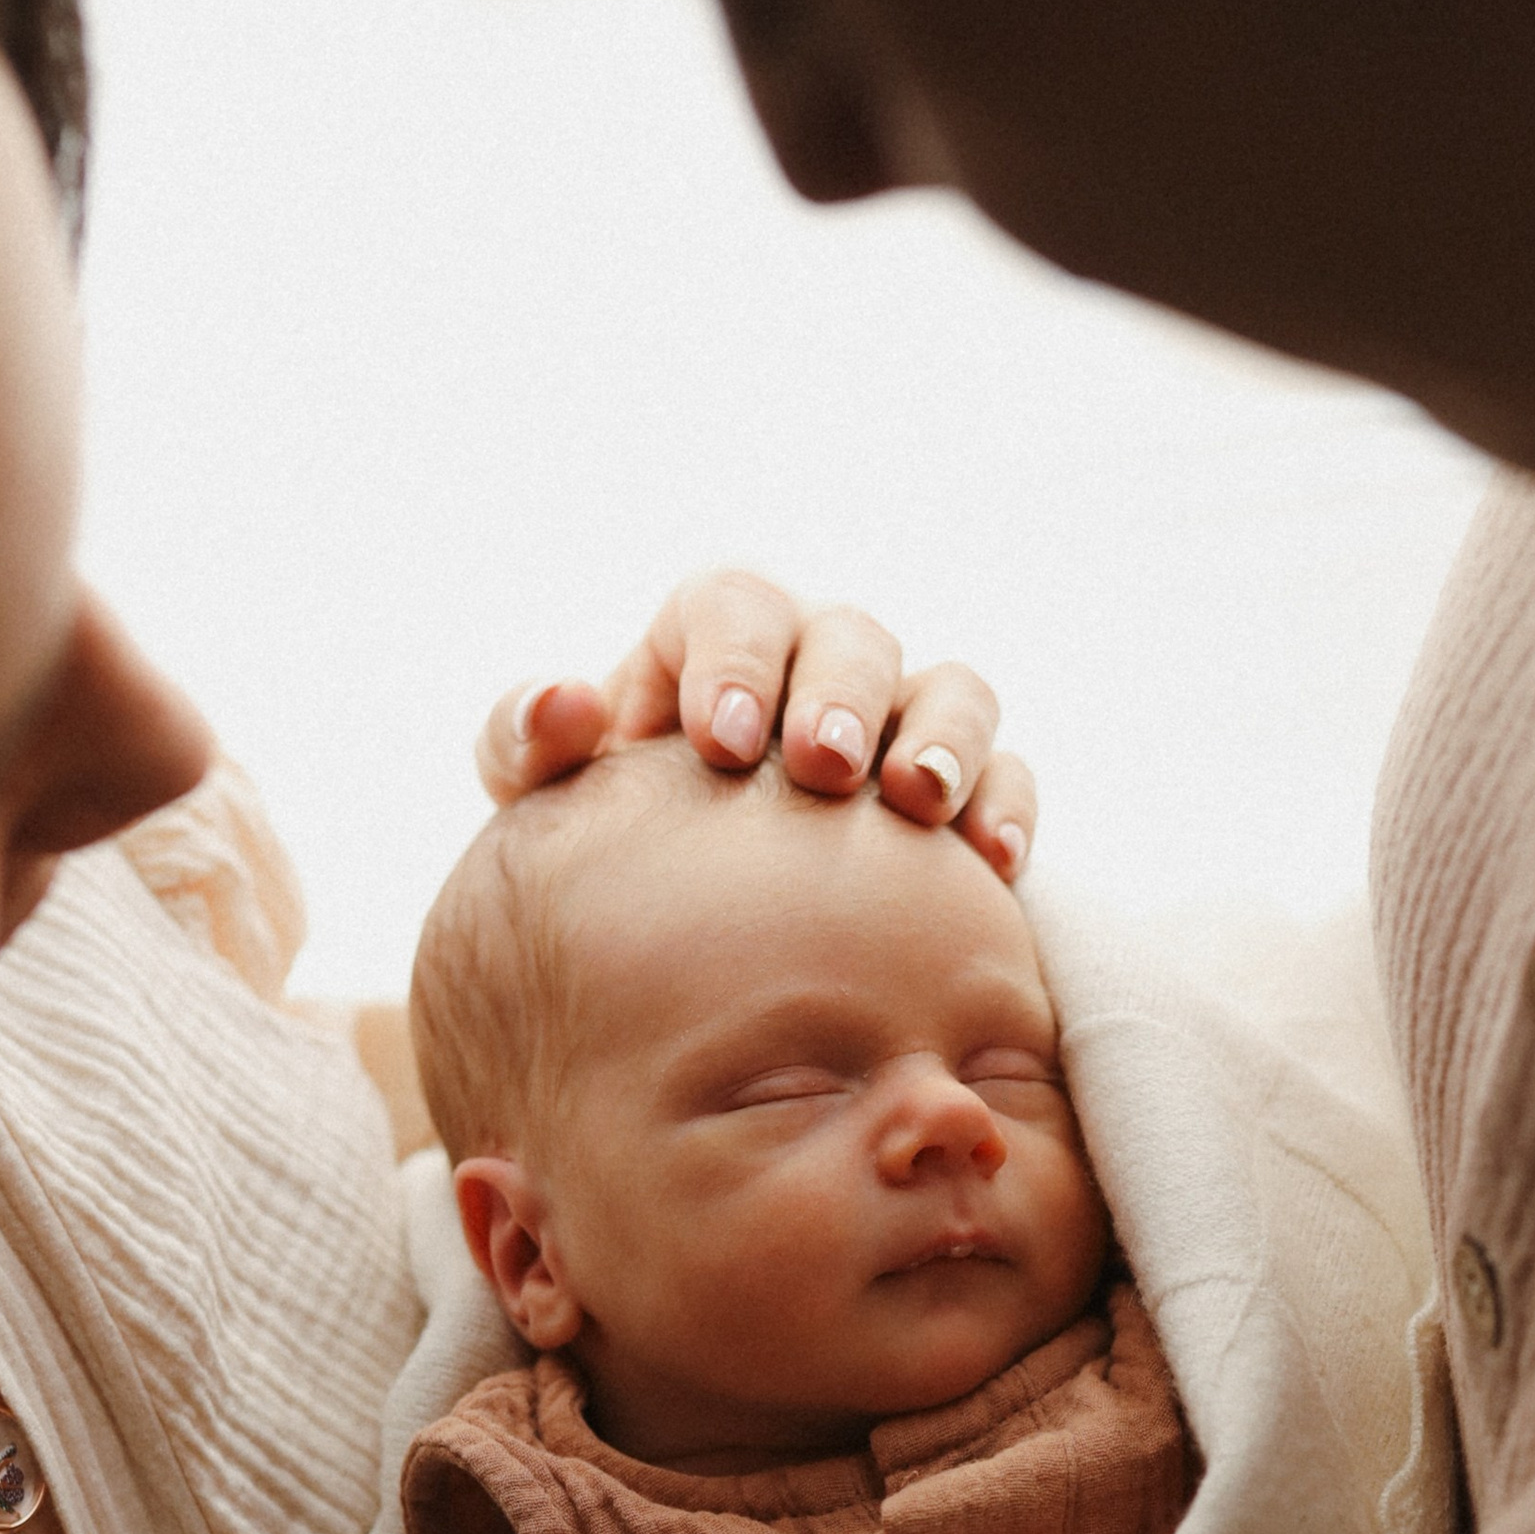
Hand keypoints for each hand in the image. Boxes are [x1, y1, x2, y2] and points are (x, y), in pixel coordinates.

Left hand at [475, 570, 1038, 881]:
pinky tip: (991, 866)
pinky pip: (1009, 777)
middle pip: (852, 637)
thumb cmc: (610, 838)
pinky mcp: (965, 793)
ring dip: (942, 740)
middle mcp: (818, 667)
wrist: (681, 927)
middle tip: (820, 766)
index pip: (736, 606)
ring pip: (954, 689)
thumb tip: (562, 703)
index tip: (718, 741)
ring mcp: (901, 724)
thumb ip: (525, 740)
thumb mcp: (545, 795)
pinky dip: (1006, 807)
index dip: (736, 658)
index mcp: (717, 641)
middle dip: (840, 695)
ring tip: (917, 803)